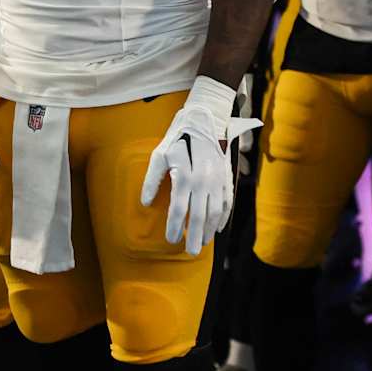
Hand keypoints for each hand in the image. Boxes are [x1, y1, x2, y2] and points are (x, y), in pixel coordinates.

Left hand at [141, 100, 258, 256]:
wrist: (205, 119)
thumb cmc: (178, 137)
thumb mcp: (159, 154)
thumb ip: (151, 179)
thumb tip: (144, 203)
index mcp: (185, 176)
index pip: (179, 210)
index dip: (175, 227)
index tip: (171, 239)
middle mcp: (203, 181)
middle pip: (198, 216)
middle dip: (193, 236)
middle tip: (190, 251)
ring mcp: (217, 180)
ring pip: (214, 212)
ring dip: (208, 230)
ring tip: (202, 242)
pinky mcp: (226, 177)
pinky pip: (227, 202)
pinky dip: (223, 217)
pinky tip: (217, 228)